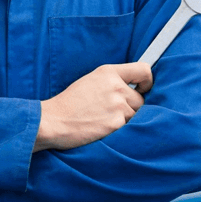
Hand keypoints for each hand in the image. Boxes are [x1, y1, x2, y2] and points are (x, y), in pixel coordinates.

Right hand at [36, 62, 153, 151]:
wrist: (53, 121)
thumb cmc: (70, 103)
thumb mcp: (92, 81)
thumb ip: (113, 81)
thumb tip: (134, 87)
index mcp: (110, 72)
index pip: (144, 70)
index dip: (148, 81)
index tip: (143, 89)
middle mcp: (116, 86)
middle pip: (141, 99)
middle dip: (131, 107)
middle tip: (111, 112)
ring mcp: (117, 105)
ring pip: (135, 116)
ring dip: (125, 120)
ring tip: (104, 121)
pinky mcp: (116, 123)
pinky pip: (127, 128)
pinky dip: (118, 131)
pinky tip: (102, 129)